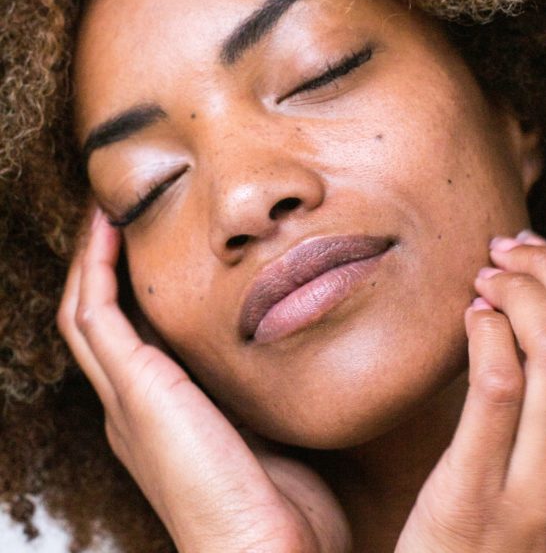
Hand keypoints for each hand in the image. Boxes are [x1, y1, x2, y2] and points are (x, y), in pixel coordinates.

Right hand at [57, 207, 350, 552]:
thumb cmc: (278, 505)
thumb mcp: (263, 430)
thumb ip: (258, 393)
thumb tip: (286, 353)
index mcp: (157, 416)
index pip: (131, 340)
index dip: (130, 291)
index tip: (149, 247)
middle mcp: (129, 405)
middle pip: (99, 320)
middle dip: (102, 266)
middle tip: (118, 217)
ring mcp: (125, 397)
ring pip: (86, 311)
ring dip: (92, 259)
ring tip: (107, 213)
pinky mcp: (133, 388)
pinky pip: (95, 314)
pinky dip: (96, 269)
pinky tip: (108, 231)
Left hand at [396, 229, 545, 552]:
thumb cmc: (498, 518)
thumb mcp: (538, 459)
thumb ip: (543, 395)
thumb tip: (526, 310)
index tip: (537, 250)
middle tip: (507, 250)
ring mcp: (540, 490)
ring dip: (521, 298)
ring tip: (489, 275)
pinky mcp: (480, 497)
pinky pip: (498, 395)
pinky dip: (490, 337)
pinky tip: (474, 314)